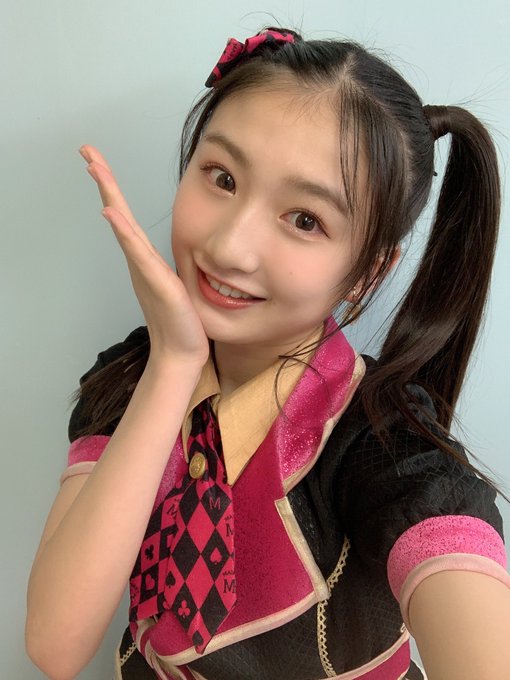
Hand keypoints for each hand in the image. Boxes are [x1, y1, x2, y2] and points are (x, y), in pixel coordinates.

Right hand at [79, 144, 208, 366]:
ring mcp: (146, 271)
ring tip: (96, 169)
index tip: (97, 160)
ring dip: (110, 196)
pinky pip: (139, 254)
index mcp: (145, 258)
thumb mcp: (178, 283)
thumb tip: (177, 251)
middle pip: (118, 213)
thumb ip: (168, 265)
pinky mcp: (158, 283)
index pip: (126, 216)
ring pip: (124, 227)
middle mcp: (140, 261)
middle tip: (87, 151)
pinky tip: (111, 213)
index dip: (112, 188)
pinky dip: (124, 233)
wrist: (183, 353)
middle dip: (104, 180)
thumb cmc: (181, 321)